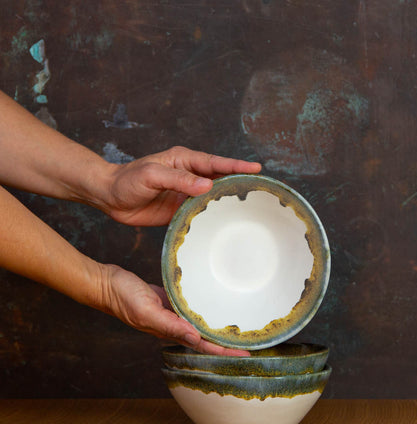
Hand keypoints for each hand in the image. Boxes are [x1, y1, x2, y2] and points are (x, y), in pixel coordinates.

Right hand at [99, 264, 248, 355]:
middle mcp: (173, 325)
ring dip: (217, 328)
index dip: (225, 351)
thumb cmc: (122, 297)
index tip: (247, 353)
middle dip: (227, 343)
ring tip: (238, 328)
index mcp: (170, 331)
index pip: (203, 345)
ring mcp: (171, 314)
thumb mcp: (146, 311)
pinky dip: (203, 311)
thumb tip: (195, 338)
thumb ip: (169, 325)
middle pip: (206, 338)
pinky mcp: (169, 301)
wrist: (107, 283)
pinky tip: (213, 307)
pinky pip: (190, 309)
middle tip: (251, 342)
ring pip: (200, 325)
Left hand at [102, 146, 261, 225]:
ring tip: (249, 207)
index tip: (256, 169)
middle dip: (239, 181)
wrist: (109, 197)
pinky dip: (212, 217)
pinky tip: (224, 223)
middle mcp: (188, 176)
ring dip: (227, 201)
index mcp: (184, 161)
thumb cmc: (127, 180)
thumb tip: (207, 185)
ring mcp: (185, 194)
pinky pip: (200, 212)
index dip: (236, 166)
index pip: (215, 163)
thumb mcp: (152, 175)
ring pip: (212, 196)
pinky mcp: (180, 210)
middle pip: (219, 178)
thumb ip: (179, 179)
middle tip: (260, 188)